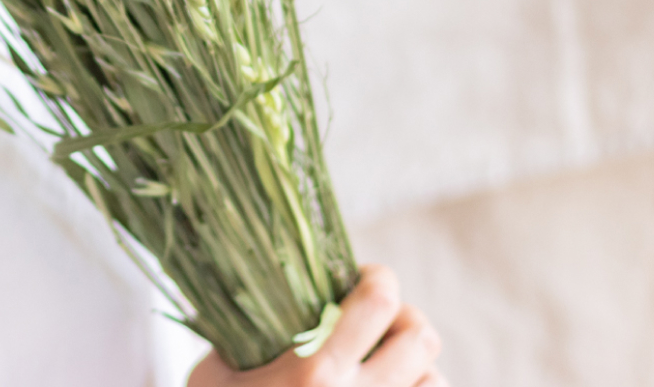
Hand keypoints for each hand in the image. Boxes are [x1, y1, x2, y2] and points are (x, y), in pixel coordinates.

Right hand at [186, 265, 444, 386]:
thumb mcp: (217, 373)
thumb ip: (248, 334)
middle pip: (421, 337)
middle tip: (379, 320)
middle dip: (404, 317)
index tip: (363, 277)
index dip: (380, 278)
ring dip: (415, 366)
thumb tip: (269, 292)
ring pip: (436, 381)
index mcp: (315, 374)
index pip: (379, 302)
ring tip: (386, 364)